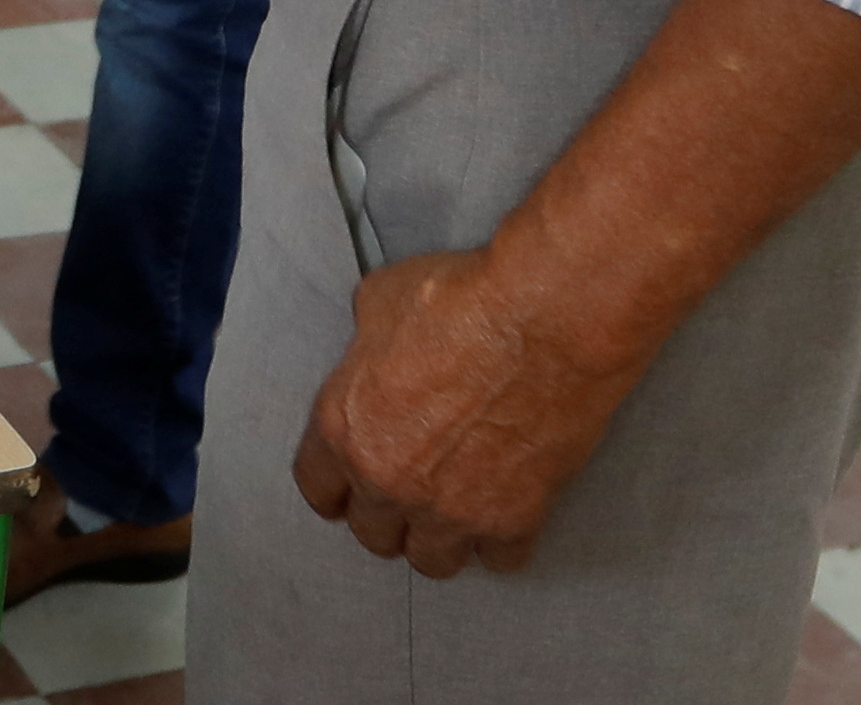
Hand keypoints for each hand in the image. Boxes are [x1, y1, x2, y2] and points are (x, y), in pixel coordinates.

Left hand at [288, 247, 651, 577]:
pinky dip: (501, 542)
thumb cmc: (461, 300)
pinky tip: (505, 515)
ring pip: (432, 561)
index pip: (317, 489)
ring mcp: (449, 508)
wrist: (542, 319)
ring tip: (453, 514)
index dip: (334, 489)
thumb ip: (365, 349)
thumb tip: (374, 352)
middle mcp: (388, 480)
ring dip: (440, 540)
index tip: (348, 492)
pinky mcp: (511, 519)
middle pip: (374, 534)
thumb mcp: (378, 303)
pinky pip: (498, 559)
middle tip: (410, 495)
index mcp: (343, 429)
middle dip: (389, 516)